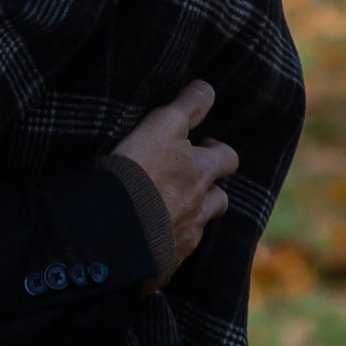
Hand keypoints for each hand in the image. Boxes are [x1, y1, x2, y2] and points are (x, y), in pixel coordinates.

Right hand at [111, 81, 237, 274]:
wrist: (119, 230)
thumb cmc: (138, 171)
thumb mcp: (161, 127)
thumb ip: (187, 107)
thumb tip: (207, 87)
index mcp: (199, 171)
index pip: (226, 156)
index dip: (217, 148)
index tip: (203, 143)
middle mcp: (199, 203)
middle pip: (220, 198)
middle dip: (212, 183)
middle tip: (193, 174)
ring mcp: (186, 234)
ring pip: (203, 221)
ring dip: (197, 211)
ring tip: (177, 205)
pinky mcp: (169, 259)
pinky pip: (179, 247)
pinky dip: (174, 238)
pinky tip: (157, 234)